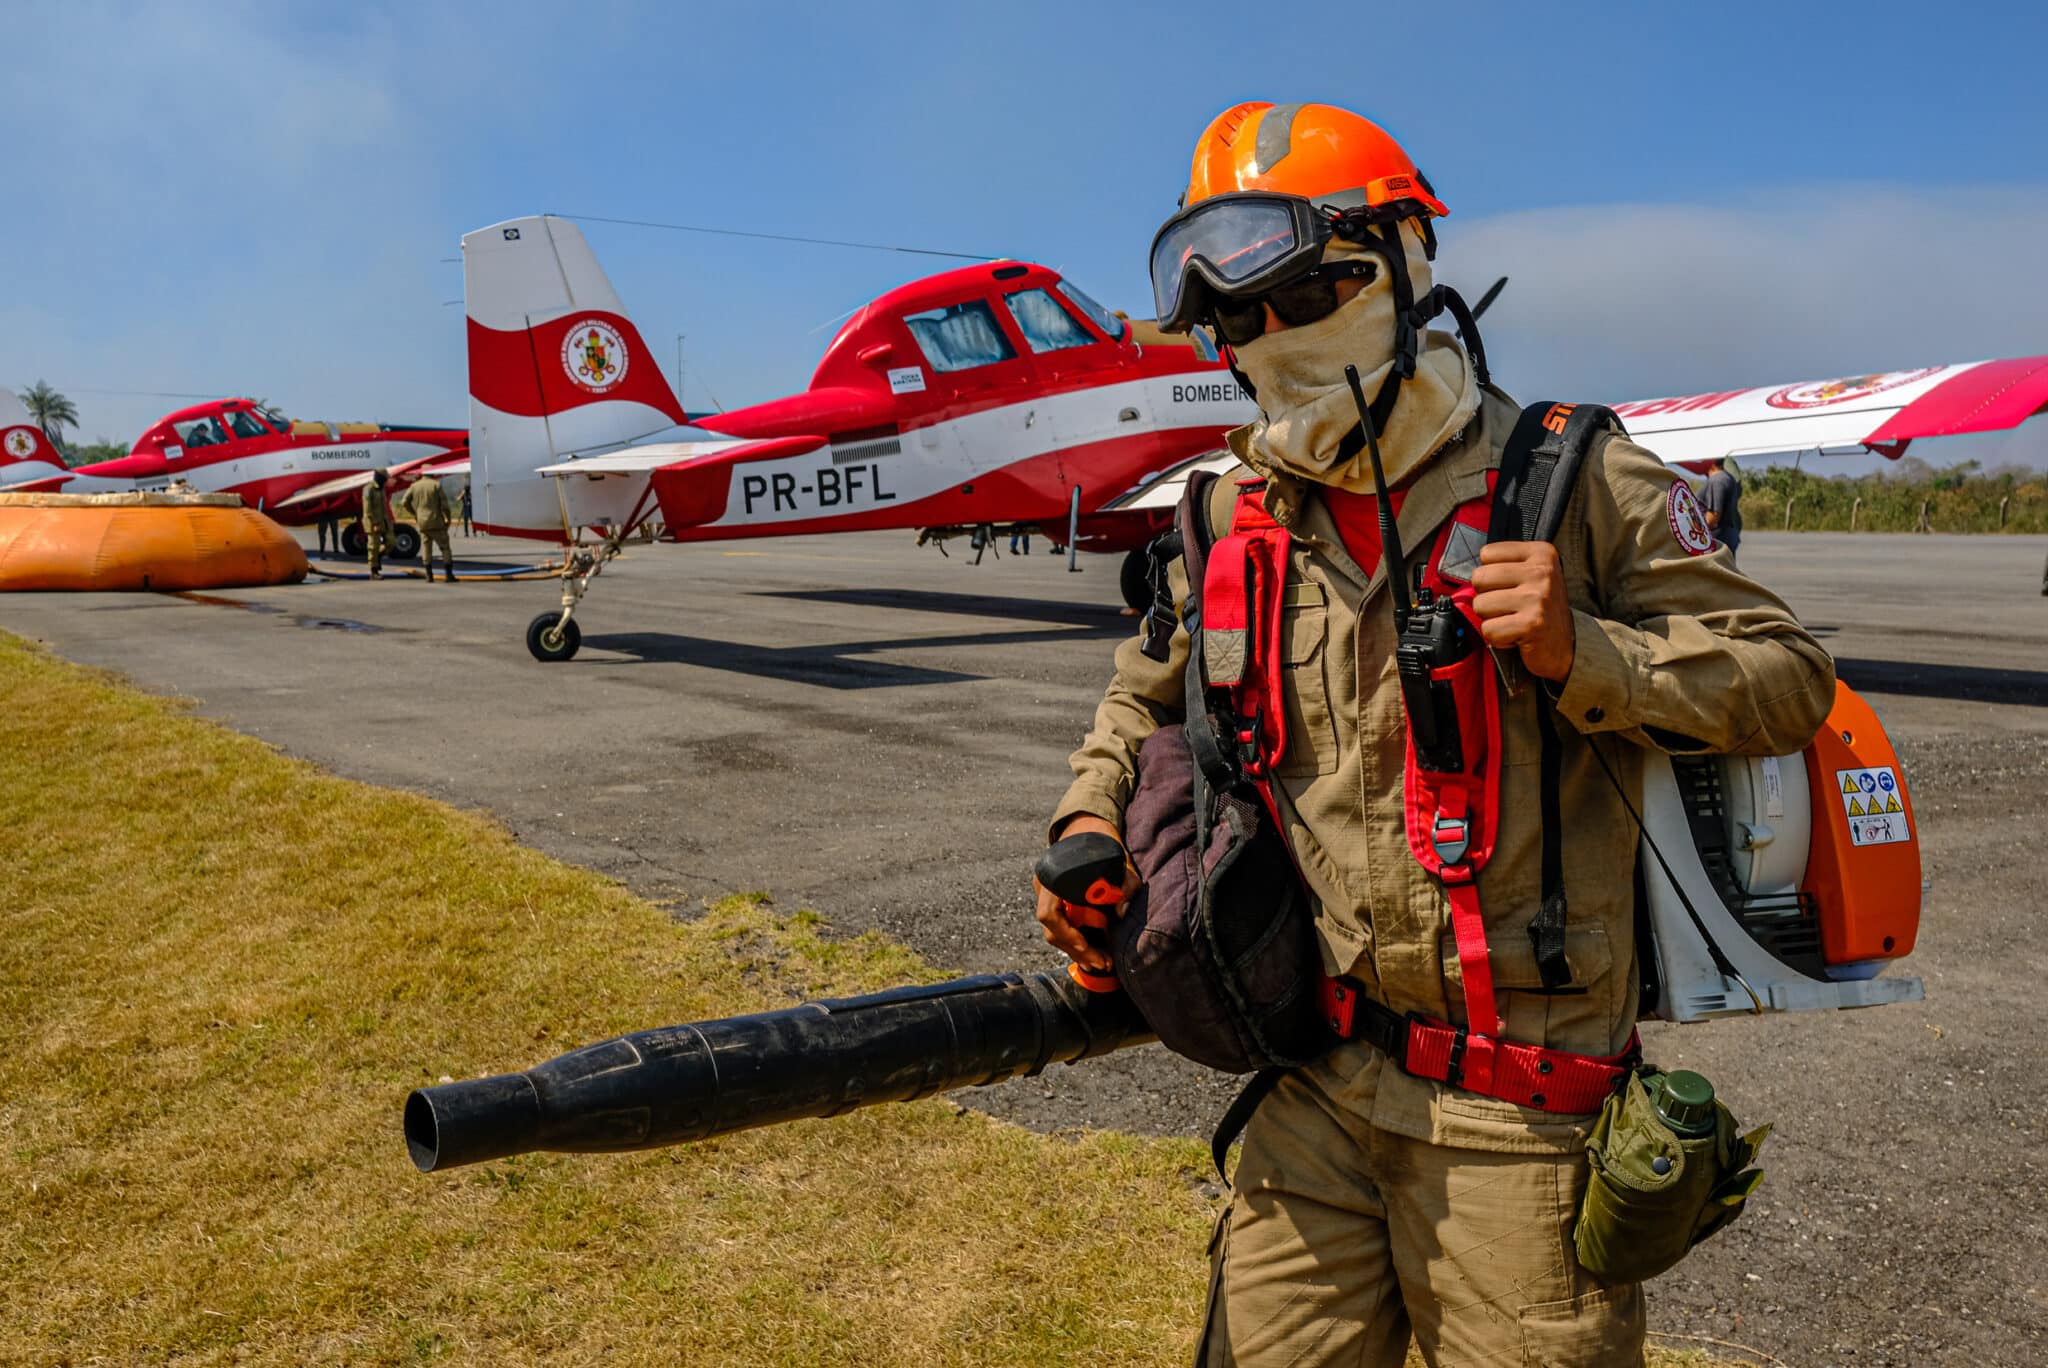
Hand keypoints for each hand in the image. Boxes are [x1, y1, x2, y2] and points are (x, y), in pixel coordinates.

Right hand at [1034, 815, 1137, 974]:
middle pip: (1052, 930)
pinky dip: (1077, 941)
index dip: (1067, 934)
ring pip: (1056, 933)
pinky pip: (1061, 927)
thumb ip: (1125, 883)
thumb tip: (1122, 912)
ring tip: (1102, 962)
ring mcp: (1047, 896)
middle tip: (1103, 963)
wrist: (1086, 828)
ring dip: (1078, 950)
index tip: (1088, 945)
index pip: (1049, 914)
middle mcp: (1044, 888)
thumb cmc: (1101, 844)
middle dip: (1077, 950)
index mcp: (1053, 877)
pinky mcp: (1055, 902)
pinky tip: (1094, 952)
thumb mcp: (1118, 861)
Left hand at [1470, 541, 1576, 681]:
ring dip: (1492, 619)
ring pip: (1480, 604)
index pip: (1487, 553)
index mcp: (1542, 553)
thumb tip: (1466, 572)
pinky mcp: (1532, 624)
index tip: (1510, 587)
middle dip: (1487, 598)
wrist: (1566, 646)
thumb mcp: (1530, 575)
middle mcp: (1542, 572)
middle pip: (1479, 577)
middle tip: (1508, 608)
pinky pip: (1488, 629)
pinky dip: (1497, 638)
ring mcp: (1538, 597)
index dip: (1490, 576)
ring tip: (1513, 621)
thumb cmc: (1540, 610)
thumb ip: (1503, 566)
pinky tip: (1516, 636)